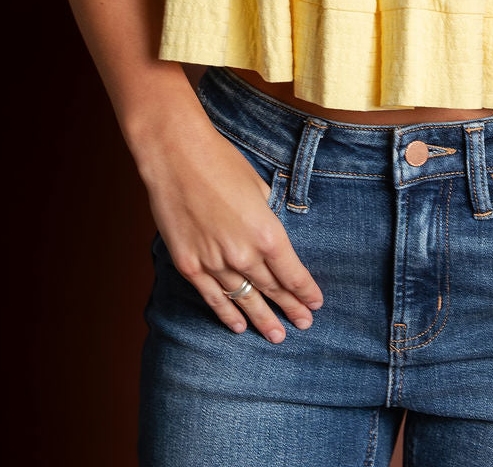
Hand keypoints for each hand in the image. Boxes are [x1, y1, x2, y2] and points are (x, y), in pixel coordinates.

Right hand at [136, 113, 323, 342]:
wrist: (177, 157)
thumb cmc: (221, 163)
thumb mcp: (259, 187)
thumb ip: (268, 217)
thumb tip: (273, 234)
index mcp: (267, 232)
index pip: (292, 273)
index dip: (306, 291)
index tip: (315, 303)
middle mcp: (243, 254)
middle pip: (272, 289)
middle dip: (291, 308)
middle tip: (305, 323)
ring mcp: (214, 263)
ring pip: (244, 299)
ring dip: (262, 318)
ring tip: (277, 336)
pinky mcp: (190, 265)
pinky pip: (213, 297)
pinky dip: (226, 314)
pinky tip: (238, 326)